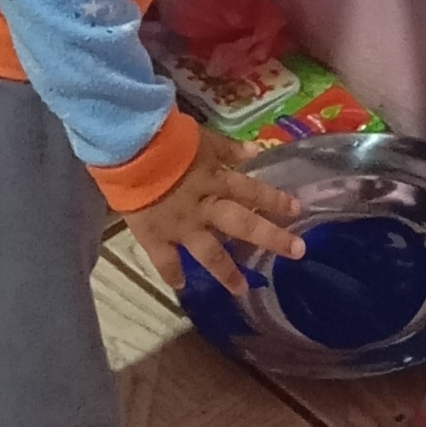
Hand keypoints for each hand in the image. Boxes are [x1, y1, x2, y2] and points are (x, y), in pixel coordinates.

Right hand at [125, 128, 306, 300]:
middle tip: (297, 252)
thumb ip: (228, 147)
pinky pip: (165, 261)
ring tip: (241, 290)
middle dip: (272, 238)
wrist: (128, 146)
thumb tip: (255, 151)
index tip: (297, 211)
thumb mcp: (202, 137)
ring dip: (227, 272)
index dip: (275, 199)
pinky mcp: (155, 235)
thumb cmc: (164, 137)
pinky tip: (180, 286)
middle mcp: (205, 206)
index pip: (252, 189)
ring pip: (210, 253)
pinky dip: (172, 274)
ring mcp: (181, 225)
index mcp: (215, 179)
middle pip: (243, 224)